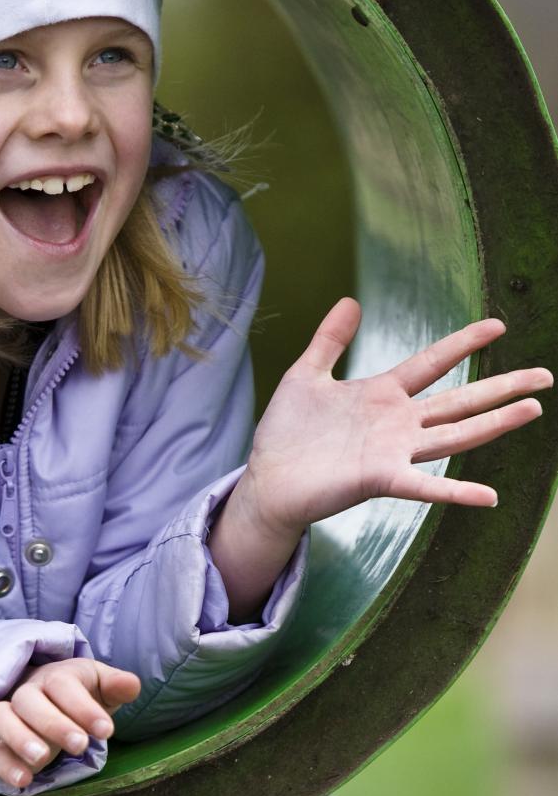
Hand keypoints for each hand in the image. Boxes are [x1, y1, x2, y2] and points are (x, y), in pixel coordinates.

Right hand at [0, 658, 139, 790]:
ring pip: (1, 718)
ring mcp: (11, 716)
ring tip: (42, 759)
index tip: (106, 730)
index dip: (83, 707)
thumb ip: (116, 686)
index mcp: (56, 676)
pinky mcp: (1, 743)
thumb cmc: (80, 693)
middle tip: (80, 745)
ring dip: (20, 739)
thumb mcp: (100, 686)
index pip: (63, 684)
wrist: (49, 699)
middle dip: (54, 723)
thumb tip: (132, 685)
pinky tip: (24, 782)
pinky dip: (5, 766)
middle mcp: (28, 691)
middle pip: (29, 700)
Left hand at [246, 297, 551, 532]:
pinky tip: (489, 495)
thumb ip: (329, 340)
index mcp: (381, 395)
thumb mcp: (306, 375)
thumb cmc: (287, 433)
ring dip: (493, 424)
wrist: (267, 479)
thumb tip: (351, 300)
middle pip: (458, 400)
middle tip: (545, 374)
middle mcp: (396, 424)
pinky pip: (425, 486)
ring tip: (532, 408)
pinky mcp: (380, 479)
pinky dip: (456, 490)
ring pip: (454, 435)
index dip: (463, 344)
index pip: (431, 363)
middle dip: (501, 386)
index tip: (498, 325)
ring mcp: (392, 452)